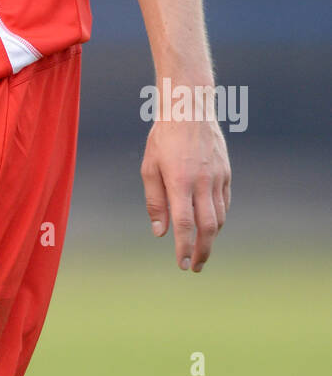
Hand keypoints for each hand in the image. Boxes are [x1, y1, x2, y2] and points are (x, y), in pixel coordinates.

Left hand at [141, 115, 230, 270]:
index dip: (184, 247)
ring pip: (219, 217)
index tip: (182, 264)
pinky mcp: (226, 172)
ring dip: (211, 236)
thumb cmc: (163, 138)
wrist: (188, 109)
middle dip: (203, 251)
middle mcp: (202, 181)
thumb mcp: (149, 167)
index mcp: (180, 181)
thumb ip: (155, 202)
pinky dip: (218, 217)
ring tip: (200, 248)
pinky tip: (209, 224)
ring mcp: (217, 177)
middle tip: (195, 266)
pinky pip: (224, 202)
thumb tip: (160, 233)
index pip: (184, 224)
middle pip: (208, 227)